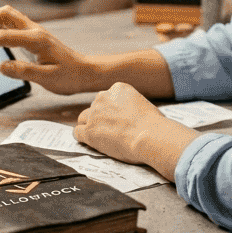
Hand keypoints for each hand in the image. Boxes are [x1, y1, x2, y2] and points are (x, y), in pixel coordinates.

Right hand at [0, 6, 99, 94]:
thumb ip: (23, 72)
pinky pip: (10, 24)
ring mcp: (33, 31)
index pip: (3, 35)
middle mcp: (34, 30)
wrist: (84, 72)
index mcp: (36, 40)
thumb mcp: (48, 79)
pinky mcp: (31, 35)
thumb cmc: (69, 76)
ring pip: (6, 15)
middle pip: (3, 14)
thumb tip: (0, 66)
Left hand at [75, 83, 199, 177]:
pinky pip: (78, 133)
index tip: (117, 119)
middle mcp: (103, 98)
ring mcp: (94, 114)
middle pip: (94, 107)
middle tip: (109, 129)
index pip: (107, 98)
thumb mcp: (143, 104)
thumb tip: (131, 115)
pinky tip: (91, 143)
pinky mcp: (89, 131)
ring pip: (83, 119)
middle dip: (99, 117)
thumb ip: (130, 105)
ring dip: (89, 126)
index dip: (110, 110)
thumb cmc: (153, 124)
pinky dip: (83, 138)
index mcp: (117, 89)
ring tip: (99, 137)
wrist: (149, 135)